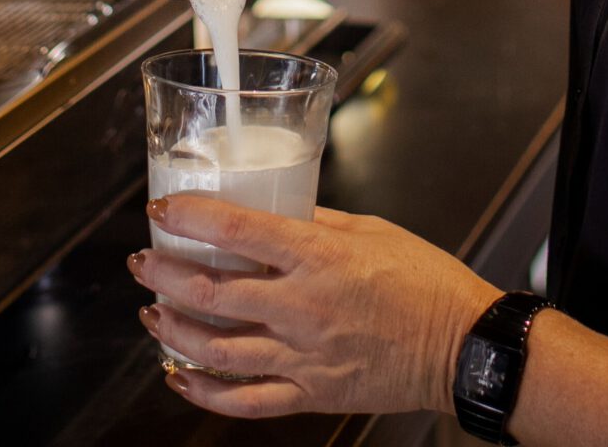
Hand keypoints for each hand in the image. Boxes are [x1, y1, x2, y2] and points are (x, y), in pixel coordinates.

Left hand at [129, 195, 505, 418]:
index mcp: (319, 256)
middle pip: (210, 290)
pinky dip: (203, 392)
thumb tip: (273, 208)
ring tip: (152, 312)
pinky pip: (244, 400)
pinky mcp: (311, 393)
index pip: (235, 228)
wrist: (463, 346)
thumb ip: (317, 222)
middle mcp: (303, 306)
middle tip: (144, 260)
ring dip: (171, 329)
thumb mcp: (372, 231)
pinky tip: (179, 376)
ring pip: (215, 348)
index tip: (162, 207)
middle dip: (163, 273)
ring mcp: (304, 355)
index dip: (188, 215)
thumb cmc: (427, 282)